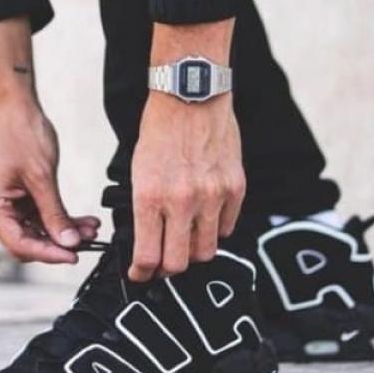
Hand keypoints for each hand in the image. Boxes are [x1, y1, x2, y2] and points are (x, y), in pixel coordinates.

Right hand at [0, 17, 98, 263]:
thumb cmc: (21, 133)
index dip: (48, 253)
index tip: (74, 255)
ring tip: (91, 229)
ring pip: (37, 230)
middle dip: (58, 243)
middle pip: (27, 241)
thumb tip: (68, 242)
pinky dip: (60, 217)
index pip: (19, 244)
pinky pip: (40, 215)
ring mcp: (6, 202)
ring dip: (64, 230)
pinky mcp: (18, 195)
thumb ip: (54, 212)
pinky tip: (83, 220)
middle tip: (88, 241)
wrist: (14, 105)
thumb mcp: (42, 176)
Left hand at [129, 91, 244, 281]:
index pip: (147, 256)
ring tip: (186, 239)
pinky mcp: (235, 188)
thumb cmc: (159, 131)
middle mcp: (182, 201)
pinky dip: (215, 229)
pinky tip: (205, 217)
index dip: (141, 273)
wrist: (191, 97)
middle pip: (178, 263)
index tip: (140, 274)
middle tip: (163, 265)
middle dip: (166, 270)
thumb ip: (144, 209)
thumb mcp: (138, 170)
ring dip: (193, 251)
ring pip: (206, 251)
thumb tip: (148, 242)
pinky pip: (227, 227)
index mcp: (150, 196)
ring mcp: (212, 196)